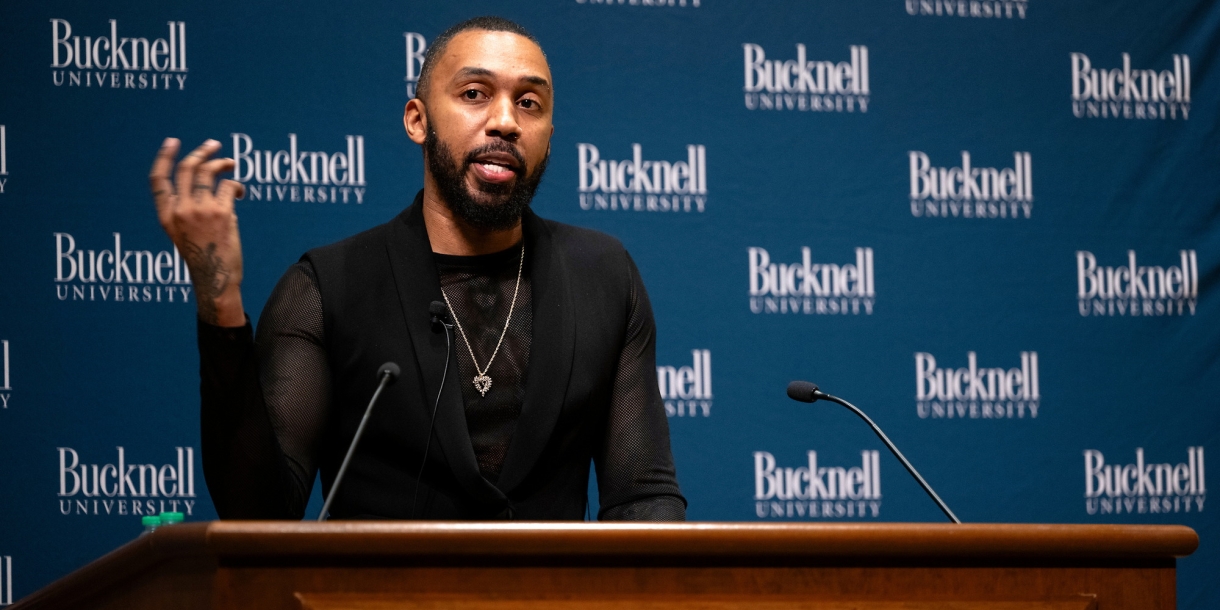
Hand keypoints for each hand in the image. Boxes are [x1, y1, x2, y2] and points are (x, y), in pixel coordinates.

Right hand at [149, 138, 246, 326]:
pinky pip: (228, 187)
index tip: (173, 142)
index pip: (157, 180)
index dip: (163, 157)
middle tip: (215, 145)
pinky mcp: (222, 213)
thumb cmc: (204, 256)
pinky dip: (236, 186)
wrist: (215, 278)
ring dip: (223, 163)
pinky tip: (239, 194)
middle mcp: (180, 210)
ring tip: (231, 164)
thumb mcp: (185, 232)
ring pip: (209, 172)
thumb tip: (210, 180)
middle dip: (202, 152)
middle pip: (187, 169)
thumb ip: (188, 208)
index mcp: (167, 216)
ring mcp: (200, 210)